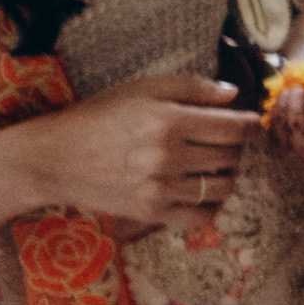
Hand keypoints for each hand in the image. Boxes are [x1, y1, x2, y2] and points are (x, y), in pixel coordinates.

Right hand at [23, 73, 260, 235]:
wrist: (51, 158)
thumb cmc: (95, 117)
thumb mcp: (140, 89)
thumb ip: (190, 87)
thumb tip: (233, 94)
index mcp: (168, 121)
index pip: (236, 127)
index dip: (252, 125)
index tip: (251, 124)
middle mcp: (168, 156)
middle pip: (232, 156)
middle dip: (236, 147)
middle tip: (224, 142)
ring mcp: (160, 187)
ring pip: (222, 187)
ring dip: (226, 176)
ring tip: (213, 167)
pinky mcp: (150, 212)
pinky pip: (201, 217)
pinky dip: (210, 206)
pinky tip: (201, 192)